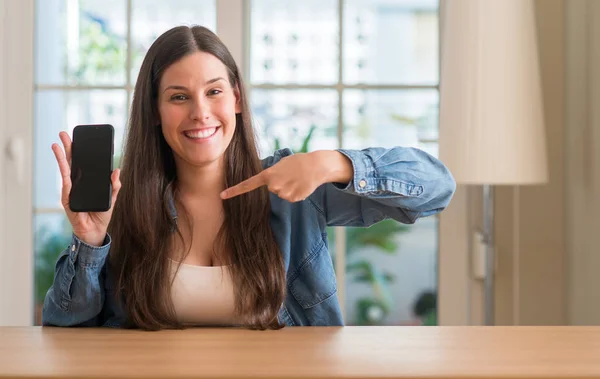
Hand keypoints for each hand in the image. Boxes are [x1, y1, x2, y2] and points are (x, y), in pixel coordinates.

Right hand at [52, 131, 121, 246]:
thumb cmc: (101, 215)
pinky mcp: (68, 199)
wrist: (95, 231)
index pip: (82, 164)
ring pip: (65, 170)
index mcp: (86, 182)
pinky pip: (67, 184)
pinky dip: (65, 174)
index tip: (78, 138)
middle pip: (71, 162)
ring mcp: (70, 190)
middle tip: (64, 133)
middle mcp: (76, 184)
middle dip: (67, 148)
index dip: (80, 151)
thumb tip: (117, 170)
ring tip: (56, 144)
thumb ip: (114, 185)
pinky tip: (63, 164)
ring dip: (61, 157)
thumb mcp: (112, 197)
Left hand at [220, 151, 352, 201]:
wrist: (316, 165)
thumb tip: (268, 183)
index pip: (248, 185)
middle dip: (280, 184)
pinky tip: (302, 185)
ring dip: (289, 188)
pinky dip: (296, 193)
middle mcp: (273, 186)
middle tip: (289, 175)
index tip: (222, 196)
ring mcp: (284, 193)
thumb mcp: (281, 164)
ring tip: (297, 179)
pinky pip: (291, 198)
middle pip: (272, 190)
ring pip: (282, 195)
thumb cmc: (298, 162)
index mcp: (268, 175)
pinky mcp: (294, 199)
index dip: (234, 191)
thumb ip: (271, 173)